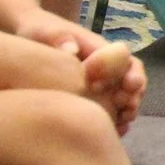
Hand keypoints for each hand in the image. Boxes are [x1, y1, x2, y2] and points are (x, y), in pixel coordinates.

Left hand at [19, 10, 143, 130]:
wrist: (30, 36)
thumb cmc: (39, 31)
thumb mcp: (45, 31)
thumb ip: (58, 38)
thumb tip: (71, 50)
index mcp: (99, 49)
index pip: (125, 59)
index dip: (131, 72)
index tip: (128, 85)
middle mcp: (104, 65)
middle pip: (130, 79)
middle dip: (134, 95)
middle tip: (128, 110)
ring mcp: (99, 80)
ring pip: (123, 96)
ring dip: (127, 110)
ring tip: (122, 125)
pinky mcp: (89, 95)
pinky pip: (108, 108)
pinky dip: (114, 120)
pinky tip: (112, 132)